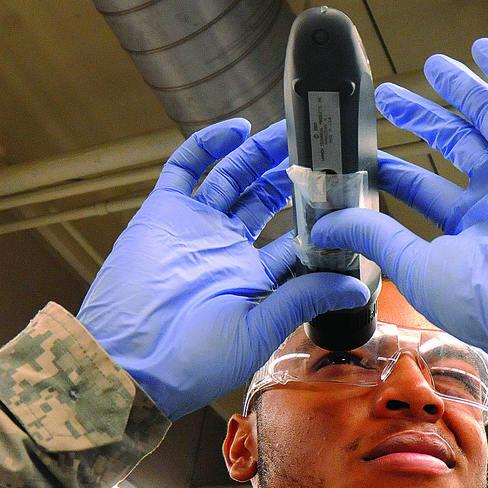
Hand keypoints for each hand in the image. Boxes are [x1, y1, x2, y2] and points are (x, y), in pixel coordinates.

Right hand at [78, 119, 368, 419]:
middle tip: (319, 150)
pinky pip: (185, 169)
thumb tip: (358, 289)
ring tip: (288, 130)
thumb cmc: (194, 359)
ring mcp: (196, 226)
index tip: (346, 192)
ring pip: (233, 177)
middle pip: (266, 199)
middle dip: (292, 174)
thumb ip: (303, 298)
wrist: (129, 358)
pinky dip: (208, 145)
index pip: (296, 238)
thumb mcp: (259, 329)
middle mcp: (228, 248)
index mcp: (255, 278)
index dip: (319, 216)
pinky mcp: (163, 212)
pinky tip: (236, 129)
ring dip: (259, 152)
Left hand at [312, 39, 487, 378]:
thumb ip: (373, 236)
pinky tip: (483, 49)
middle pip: (452, 144)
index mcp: (470, 228)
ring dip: (459, 88)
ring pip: (485, 114)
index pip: (422, 188)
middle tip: (389, 98)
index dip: (394, 169)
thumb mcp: (416, 265)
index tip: (366, 156)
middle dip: (421, 118)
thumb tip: (323, 227)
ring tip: (432, 65)